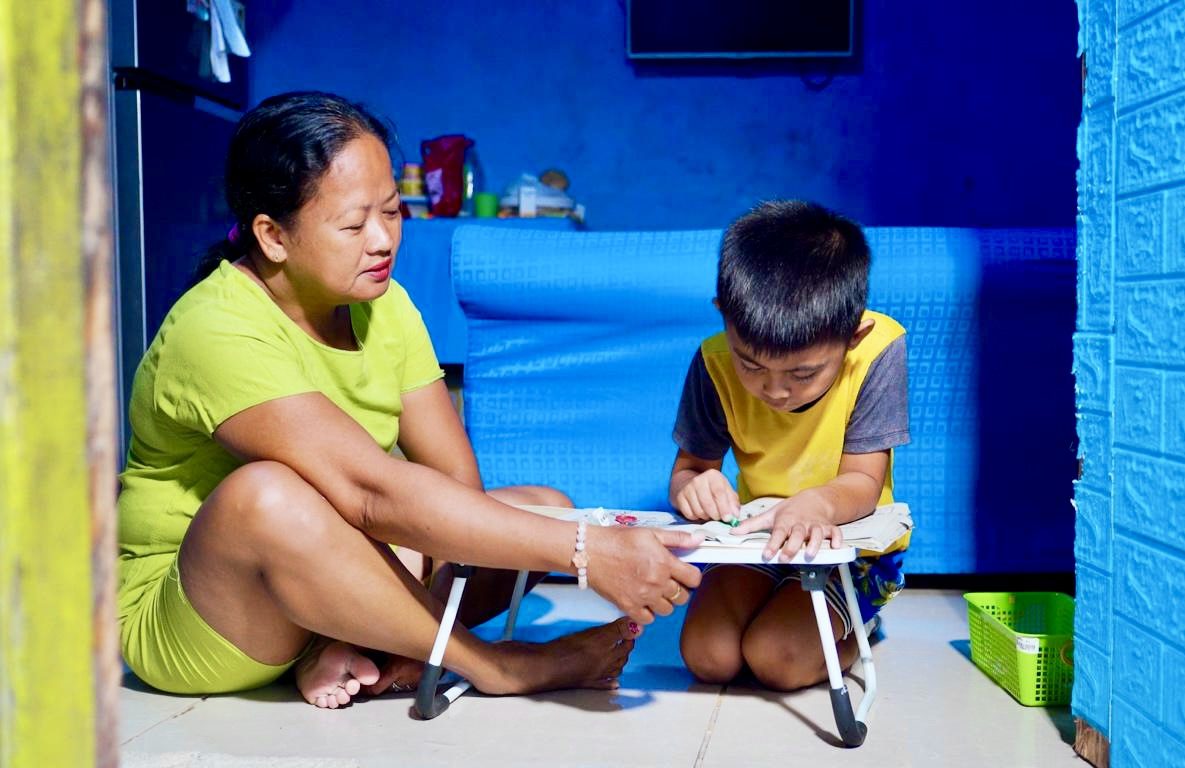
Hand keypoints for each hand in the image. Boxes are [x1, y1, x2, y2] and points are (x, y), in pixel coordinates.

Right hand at [584, 525, 703, 624]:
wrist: (590, 552)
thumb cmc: (617, 540)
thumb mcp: (650, 533)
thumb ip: (676, 538)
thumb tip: (699, 539)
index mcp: (664, 562)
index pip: (693, 579)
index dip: (692, 577)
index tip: (686, 575)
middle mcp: (656, 581)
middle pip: (683, 597)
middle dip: (680, 590)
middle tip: (669, 582)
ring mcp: (642, 596)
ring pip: (667, 610)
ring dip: (665, 602)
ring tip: (655, 591)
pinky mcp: (628, 606)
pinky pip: (648, 619)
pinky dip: (648, 613)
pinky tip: (644, 601)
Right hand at [672, 469, 739, 521]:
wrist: (690, 482)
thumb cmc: (712, 488)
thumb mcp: (726, 490)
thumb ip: (733, 502)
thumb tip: (734, 514)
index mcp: (713, 476)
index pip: (719, 492)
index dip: (724, 508)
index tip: (728, 518)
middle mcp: (698, 480)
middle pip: (708, 504)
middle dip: (716, 515)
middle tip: (719, 517)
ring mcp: (687, 489)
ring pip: (699, 511)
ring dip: (706, 517)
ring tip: (709, 512)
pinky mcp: (680, 497)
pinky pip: (690, 515)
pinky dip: (696, 517)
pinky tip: (700, 512)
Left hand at [733, 494, 842, 560]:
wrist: (814, 499)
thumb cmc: (790, 510)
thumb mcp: (770, 515)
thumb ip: (752, 525)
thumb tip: (733, 532)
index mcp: (786, 521)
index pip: (778, 533)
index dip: (772, 544)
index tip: (767, 555)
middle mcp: (801, 524)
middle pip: (798, 534)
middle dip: (792, 546)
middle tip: (786, 557)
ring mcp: (816, 526)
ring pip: (817, 534)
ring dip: (815, 544)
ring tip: (810, 555)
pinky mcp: (829, 528)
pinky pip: (836, 532)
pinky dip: (837, 539)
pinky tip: (836, 547)